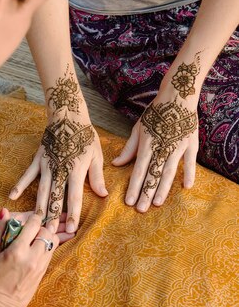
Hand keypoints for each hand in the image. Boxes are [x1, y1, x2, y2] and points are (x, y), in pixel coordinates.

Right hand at [0, 209, 59, 306]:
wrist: (2, 305)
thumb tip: (4, 211)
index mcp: (17, 251)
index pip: (34, 224)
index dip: (33, 217)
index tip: (29, 217)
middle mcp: (32, 258)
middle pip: (47, 231)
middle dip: (41, 226)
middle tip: (33, 227)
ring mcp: (40, 265)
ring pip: (53, 241)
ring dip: (46, 235)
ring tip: (36, 236)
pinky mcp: (44, 271)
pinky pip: (52, 251)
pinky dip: (47, 245)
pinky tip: (37, 246)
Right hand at [9, 114, 106, 233]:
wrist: (67, 116)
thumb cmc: (85, 137)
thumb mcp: (96, 155)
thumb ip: (97, 176)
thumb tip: (103, 195)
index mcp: (76, 170)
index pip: (74, 196)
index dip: (74, 214)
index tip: (72, 229)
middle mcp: (60, 170)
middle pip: (56, 197)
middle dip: (53, 216)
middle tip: (49, 233)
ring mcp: (47, 165)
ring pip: (42, 190)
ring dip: (39, 207)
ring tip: (36, 223)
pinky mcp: (37, 160)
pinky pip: (27, 175)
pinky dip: (19, 185)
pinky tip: (12, 196)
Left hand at [113, 85, 198, 211]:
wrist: (177, 96)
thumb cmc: (155, 113)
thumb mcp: (138, 128)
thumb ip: (128, 148)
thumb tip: (115, 164)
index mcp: (147, 143)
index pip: (138, 170)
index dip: (133, 187)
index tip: (129, 202)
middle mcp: (161, 146)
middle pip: (152, 174)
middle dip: (146, 193)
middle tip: (141, 210)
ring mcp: (177, 145)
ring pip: (169, 171)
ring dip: (162, 189)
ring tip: (156, 203)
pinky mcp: (190, 143)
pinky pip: (190, 162)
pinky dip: (189, 174)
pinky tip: (186, 187)